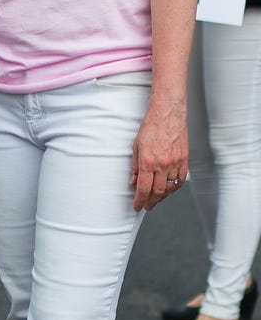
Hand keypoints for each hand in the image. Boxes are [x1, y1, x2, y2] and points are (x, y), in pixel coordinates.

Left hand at [130, 94, 187, 211]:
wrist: (168, 113)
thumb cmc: (151, 126)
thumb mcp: (136, 146)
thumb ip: (135, 166)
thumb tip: (133, 182)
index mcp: (148, 161)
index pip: (143, 188)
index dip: (139, 200)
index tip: (137, 206)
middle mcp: (163, 165)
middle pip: (157, 192)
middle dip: (150, 202)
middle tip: (146, 206)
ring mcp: (175, 163)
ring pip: (170, 188)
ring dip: (162, 197)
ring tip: (156, 199)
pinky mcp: (184, 160)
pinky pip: (180, 180)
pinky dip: (174, 188)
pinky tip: (169, 190)